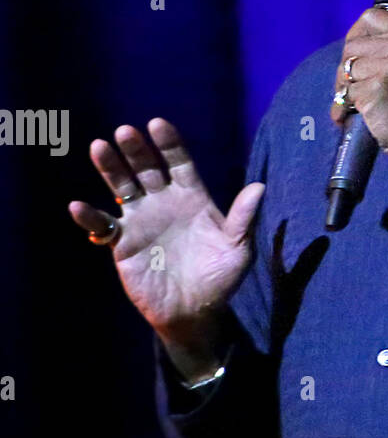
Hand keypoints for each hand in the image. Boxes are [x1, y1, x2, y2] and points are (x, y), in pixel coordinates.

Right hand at [68, 118, 264, 345]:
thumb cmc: (220, 279)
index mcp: (192, 197)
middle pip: (146, 168)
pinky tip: (78, 207)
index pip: (179, 163)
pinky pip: (103, 225)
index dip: (169, 144)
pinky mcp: (122, 242)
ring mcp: (141, 220)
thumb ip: (243, 218)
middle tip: (126, 131)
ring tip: (98, 147)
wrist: (194, 312)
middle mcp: (164, 202)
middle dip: (136, 150)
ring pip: (122, 187)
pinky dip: (90, 217)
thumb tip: (260, 186)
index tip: (158, 124)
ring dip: (110, 168)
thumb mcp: (237, 249)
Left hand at [330, 8, 387, 171]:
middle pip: (352, 46)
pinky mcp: (374, 90)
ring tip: (353, 105)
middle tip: (348, 88)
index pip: (371, 17)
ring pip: (346, 70)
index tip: (355, 53)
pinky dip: (345, 108)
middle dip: (345, 68)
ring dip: (344, 90)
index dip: (356, 34)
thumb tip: (356, 46)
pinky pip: (347, 94)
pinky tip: (351, 118)